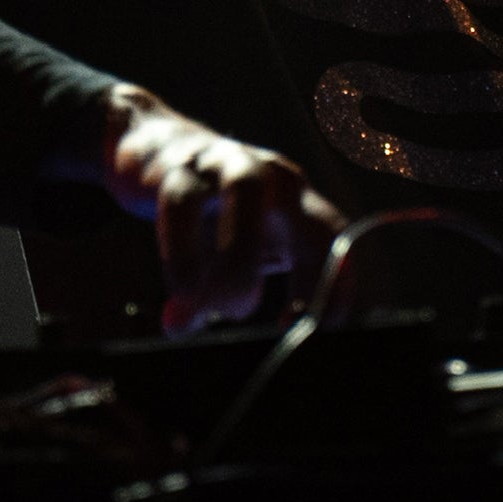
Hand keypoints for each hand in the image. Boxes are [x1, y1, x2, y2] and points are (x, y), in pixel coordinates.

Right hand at [99, 84, 346, 335]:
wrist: (154, 148)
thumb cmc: (211, 213)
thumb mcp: (238, 254)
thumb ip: (238, 298)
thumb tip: (239, 353)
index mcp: (301, 206)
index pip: (341, 244)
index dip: (348, 288)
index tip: (336, 334)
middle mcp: (278, 181)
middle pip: (312, 222)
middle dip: (310, 280)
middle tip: (290, 331)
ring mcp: (231, 164)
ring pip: (246, 196)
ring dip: (240, 259)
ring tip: (229, 310)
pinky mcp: (181, 165)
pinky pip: (182, 204)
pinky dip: (184, 254)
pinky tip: (184, 295)